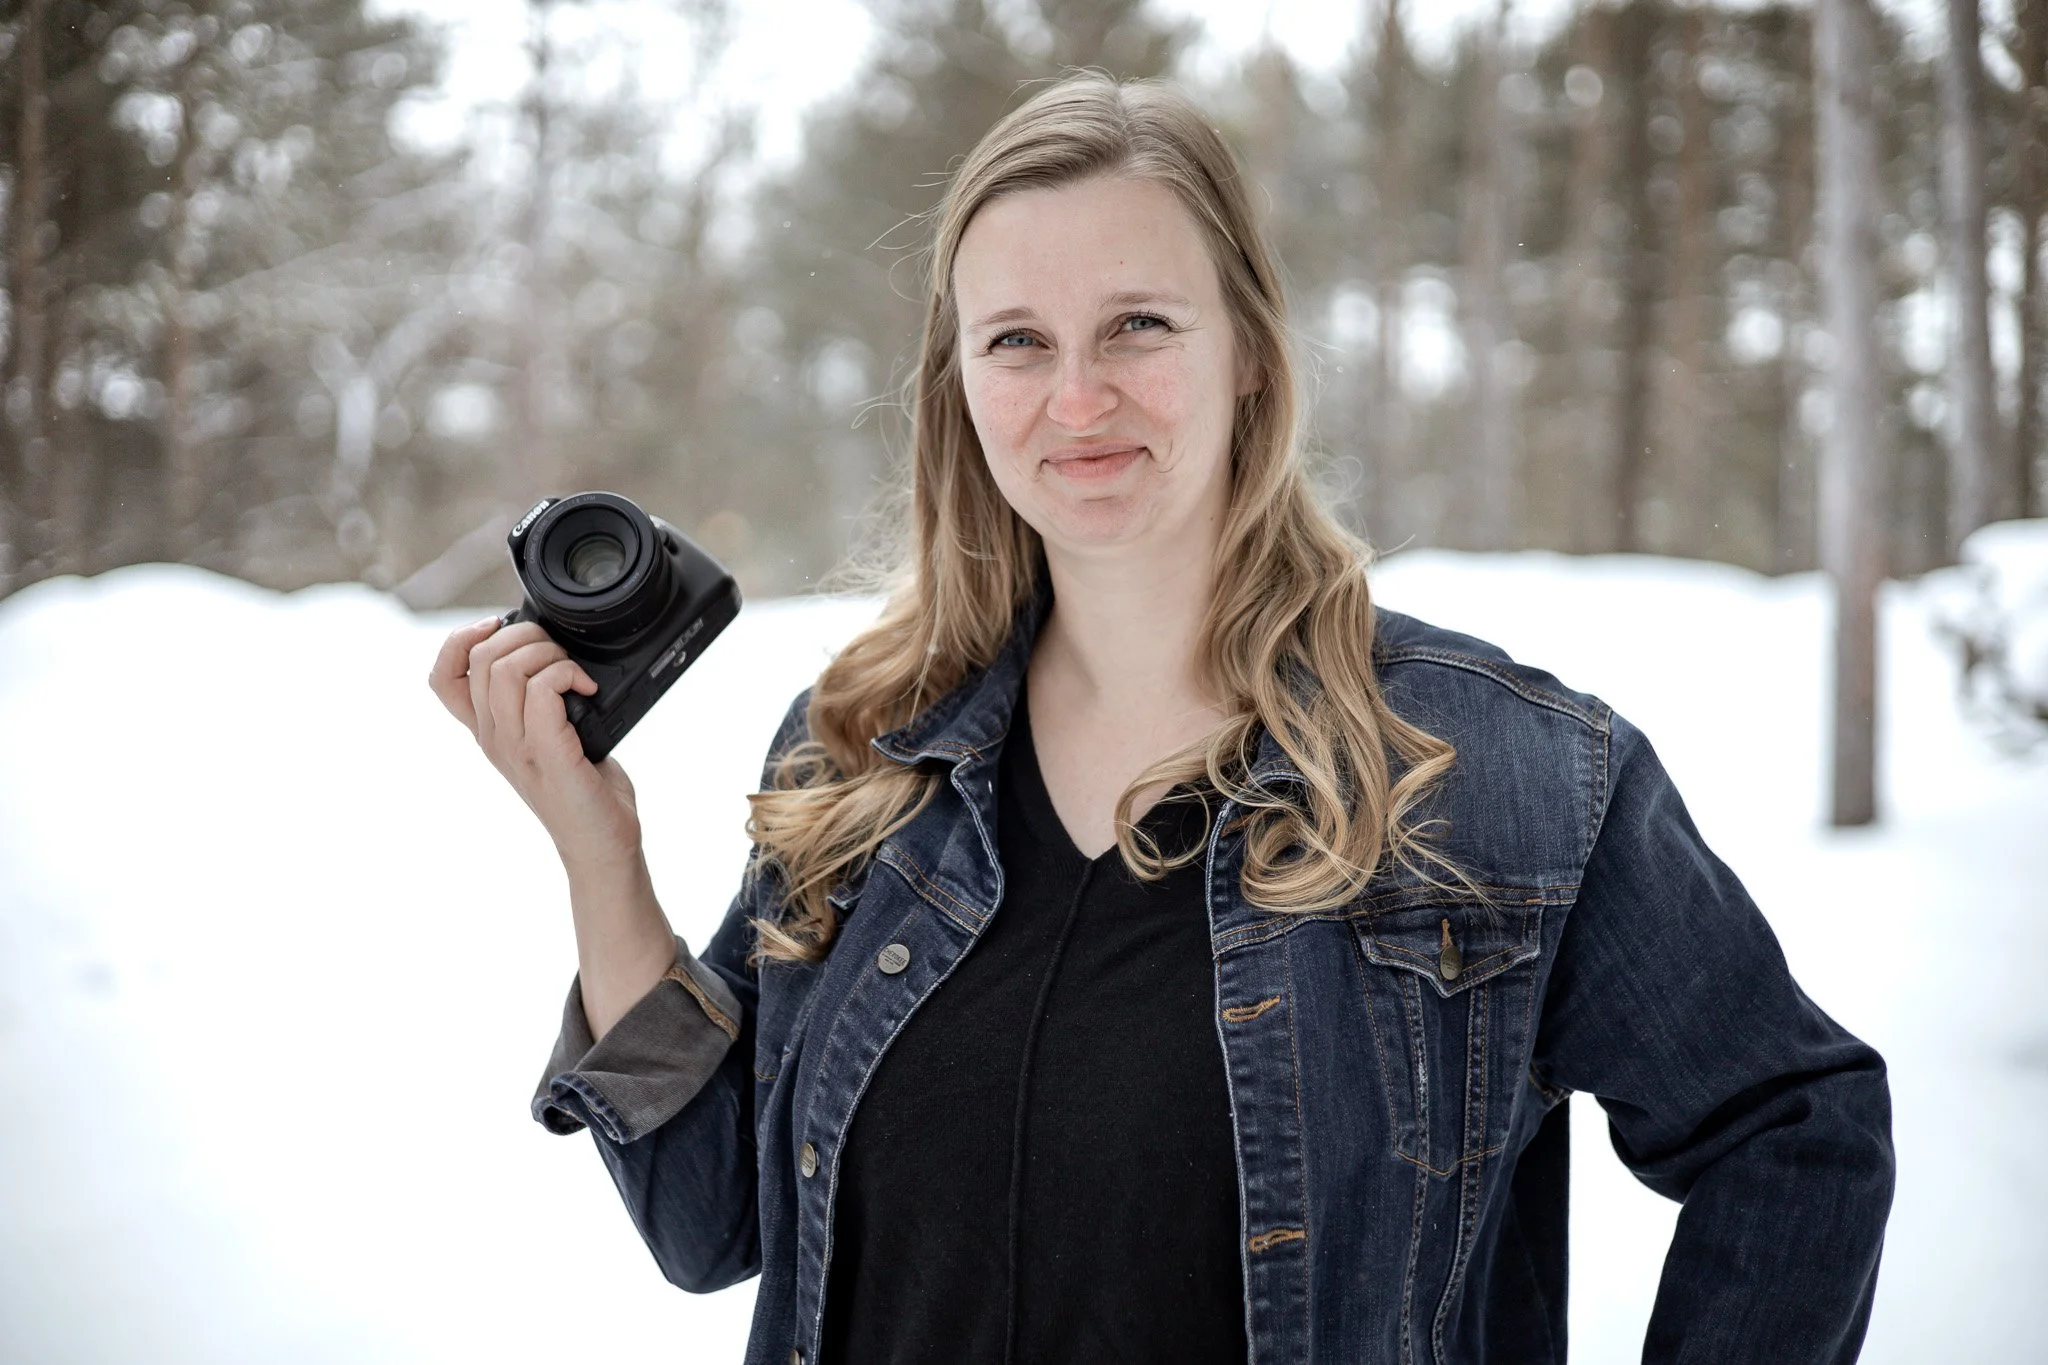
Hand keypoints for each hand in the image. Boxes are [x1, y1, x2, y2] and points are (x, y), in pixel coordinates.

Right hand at [427, 615, 641, 868]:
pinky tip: (588, 688)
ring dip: (550, 654)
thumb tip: (548, 651)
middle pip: (481, 658)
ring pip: (509, 669)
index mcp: (488, 731)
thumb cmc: (582, 787)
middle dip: (526, 634)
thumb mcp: (547, 739)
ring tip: (574, 672)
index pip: (442, 678)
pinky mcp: (548, 754)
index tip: (497, 628)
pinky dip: (568, 675)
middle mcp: (494, 738)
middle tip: (559, 652)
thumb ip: (535, 704)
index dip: (459, 640)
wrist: (600, 842)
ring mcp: (518, 748)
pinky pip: (542, 691)